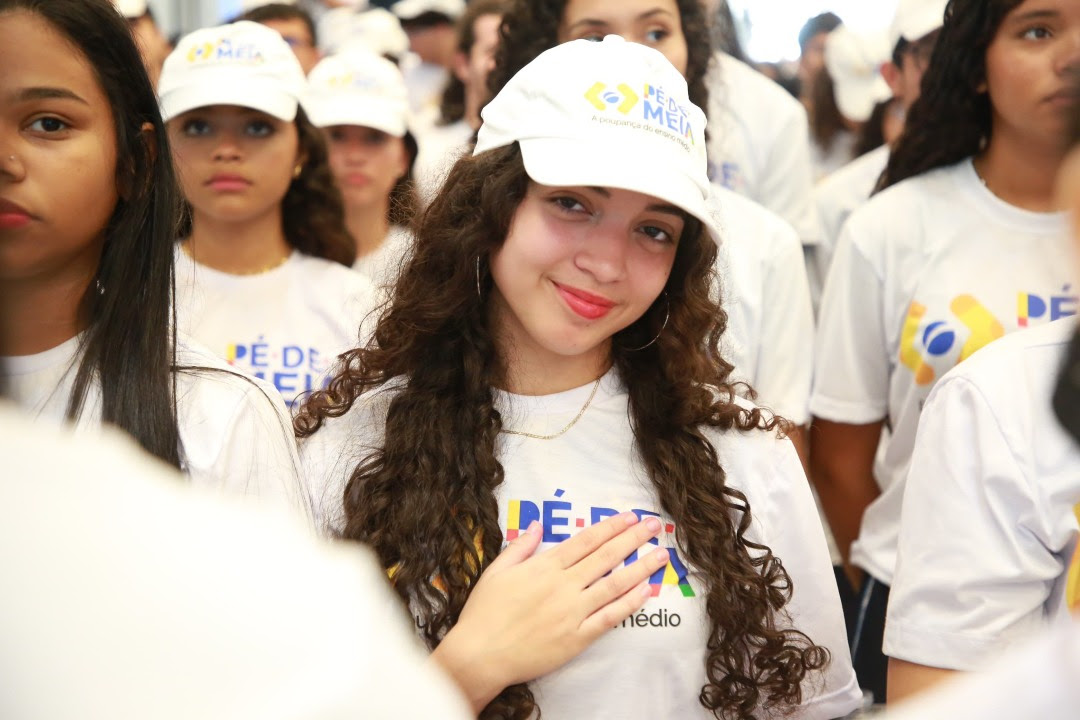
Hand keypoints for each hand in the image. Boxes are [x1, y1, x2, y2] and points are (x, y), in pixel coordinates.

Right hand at [431, 512, 667, 710]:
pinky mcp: (577, 638)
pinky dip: (629, 604)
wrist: (480, 655)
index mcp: (544, 566)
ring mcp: (573, 612)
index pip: (586, 540)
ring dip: (640, 568)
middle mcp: (563, 585)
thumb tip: (537, 525)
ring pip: (614, 585)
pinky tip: (645, 592)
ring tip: (661, 556)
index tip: (629, 517)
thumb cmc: (484, 613)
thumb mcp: (496, 571)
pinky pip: (609, 617)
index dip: (610, 527)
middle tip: (653, 526)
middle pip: (606, 557)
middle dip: (632, 539)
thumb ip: (520, 546)